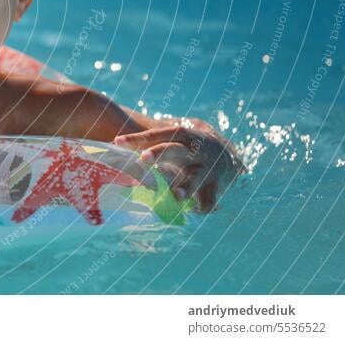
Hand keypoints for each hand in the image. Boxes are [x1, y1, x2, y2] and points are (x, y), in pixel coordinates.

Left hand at [114, 122, 240, 212]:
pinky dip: (203, 205)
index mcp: (182, 135)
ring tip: (175, 195)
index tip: (117, 141)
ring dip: (186, 186)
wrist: (229, 155)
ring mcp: (208, 167)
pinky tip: (195, 211)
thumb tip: (114, 147)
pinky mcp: (218, 185)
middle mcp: (196, 150)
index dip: (138, 137)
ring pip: (197, 176)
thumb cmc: (189, 148)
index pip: (158, 134)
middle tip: (142, 159)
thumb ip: (152, 144)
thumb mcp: (174, 141)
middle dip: (160, 153)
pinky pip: (211, 198)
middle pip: (176, 149)